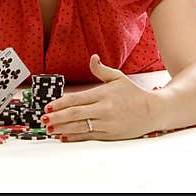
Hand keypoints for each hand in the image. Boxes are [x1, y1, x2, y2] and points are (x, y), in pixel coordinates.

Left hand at [40, 54, 157, 140]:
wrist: (152, 111)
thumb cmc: (133, 94)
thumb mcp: (118, 77)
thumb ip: (101, 69)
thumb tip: (92, 58)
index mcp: (103, 94)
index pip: (76, 99)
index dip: (59, 104)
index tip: (48, 107)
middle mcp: (103, 109)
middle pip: (74, 114)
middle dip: (56, 117)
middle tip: (43, 120)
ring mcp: (106, 124)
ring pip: (79, 127)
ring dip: (62, 128)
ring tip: (49, 129)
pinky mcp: (109, 135)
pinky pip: (88, 136)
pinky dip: (74, 137)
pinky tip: (64, 136)